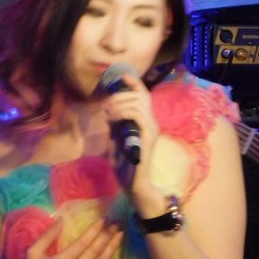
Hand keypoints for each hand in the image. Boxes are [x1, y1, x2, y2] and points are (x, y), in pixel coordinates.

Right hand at [10, 218, 123, 258]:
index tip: (103, 220)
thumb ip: (47, 236)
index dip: (94, 231)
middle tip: (115, 225)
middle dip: (106, 237)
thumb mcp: (32, 254)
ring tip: (120, 237)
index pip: (81, 244)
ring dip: (111, 250)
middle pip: (94, 253)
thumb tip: (62, 220)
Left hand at [103, 73, 162, 209]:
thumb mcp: (116, 138)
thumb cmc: (124, 164)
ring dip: (119, 104)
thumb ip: (115, 124)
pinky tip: (112, 119)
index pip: (143, 95)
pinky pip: (137, 115)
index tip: (122, 75)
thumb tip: (108, 109)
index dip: (134, 82)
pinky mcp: (148, 136)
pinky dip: (122, 113)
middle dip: (121, 94)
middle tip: (106, 105)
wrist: (133, 183)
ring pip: (137, 103)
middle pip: (141, 95)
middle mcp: (152, 122)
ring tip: (107, 114)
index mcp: (146, 122)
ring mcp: (152, 129)